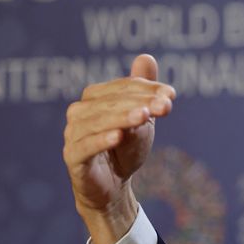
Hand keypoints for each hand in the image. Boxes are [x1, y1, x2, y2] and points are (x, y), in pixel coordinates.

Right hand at [63, 54, 175, 243]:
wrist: (113, 187)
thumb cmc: (126, 148)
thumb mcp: (141, 118)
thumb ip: (142, 90)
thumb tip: (146, 57)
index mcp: (95, 97)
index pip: (123, 87)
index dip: (147, 89)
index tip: (171, 95)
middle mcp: (80, 112)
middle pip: (111, 101)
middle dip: (140, 102)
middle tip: (165, 106)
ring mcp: (73, 134)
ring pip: (97, 121)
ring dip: (122, 117)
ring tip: (144, 116)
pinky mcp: (72, 157)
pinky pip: (85, 146)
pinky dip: (101, 139)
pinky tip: (119, 136)